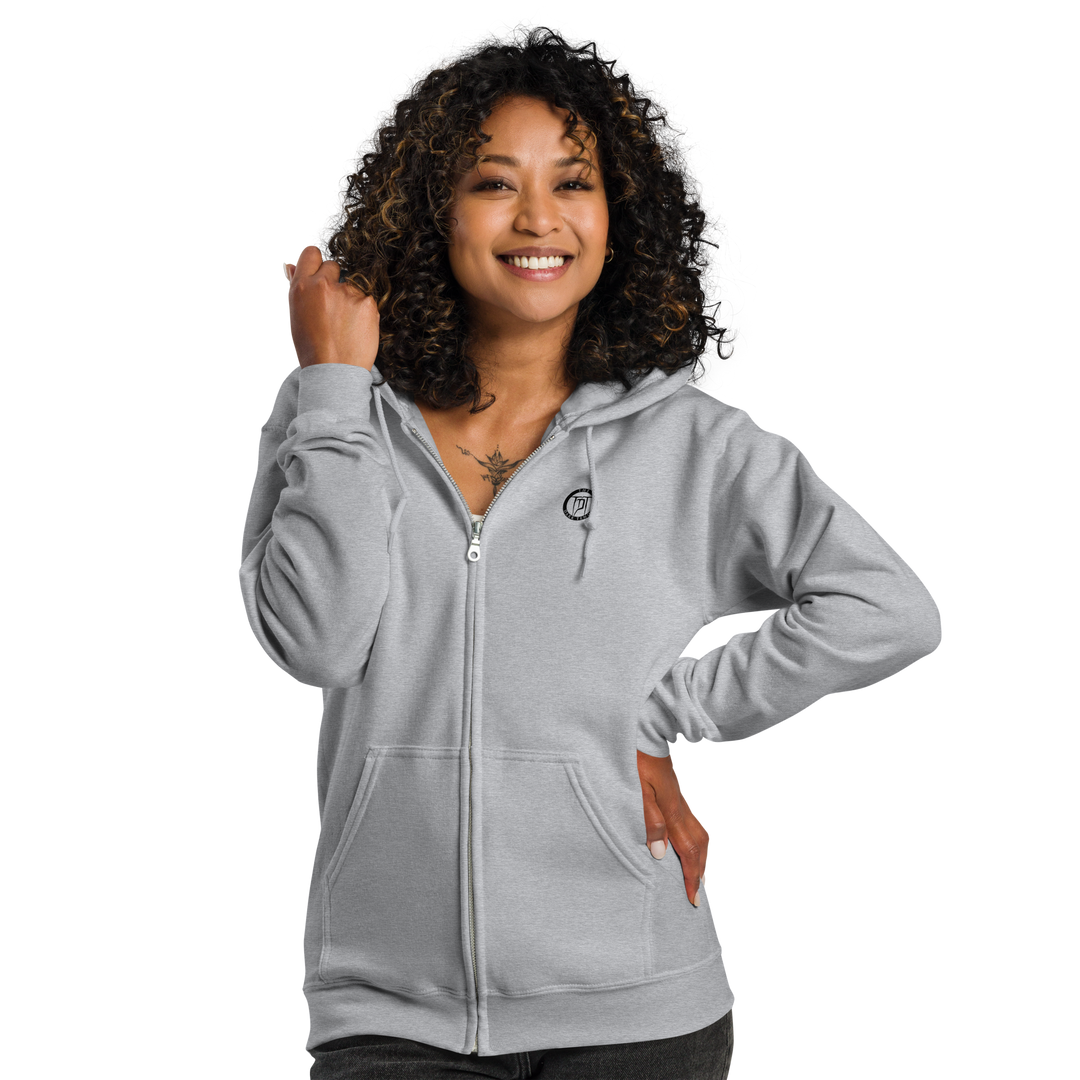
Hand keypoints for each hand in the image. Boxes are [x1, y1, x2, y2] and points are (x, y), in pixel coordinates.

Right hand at [283, 243, 379, 369]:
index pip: (310, 254)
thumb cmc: (310, 349)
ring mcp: (348, 293)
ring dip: (347, 299)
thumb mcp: (294, 317)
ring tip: (342, 324)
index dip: (314, 261)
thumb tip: (292, 265)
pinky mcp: (368, 303)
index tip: (317, 269)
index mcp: (302, 286)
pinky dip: (361, 312)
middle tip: (330, 305)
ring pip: (349, 287)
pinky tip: (354, 329)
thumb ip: (296, 288)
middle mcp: (325, 285)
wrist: (334, 371)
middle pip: (332, 266)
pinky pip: (364, 300)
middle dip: (331, 280)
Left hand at [638, 750, 711, 907]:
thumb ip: (649, 821)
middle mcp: (682, 806)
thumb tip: (661, 854)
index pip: (688, 850)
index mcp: (672, 809)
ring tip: (702, 874)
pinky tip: (693, 842)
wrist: (645, 731)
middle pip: (701, 844)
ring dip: (704, 855)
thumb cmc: (636, 759)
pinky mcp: (678, 792)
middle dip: (702, 870)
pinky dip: (699, 838)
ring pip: (702, 832)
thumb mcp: (635, 791)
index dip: (692, 876)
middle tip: (700, 893)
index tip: (693, 898)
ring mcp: (682, 798)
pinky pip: (696, 820)